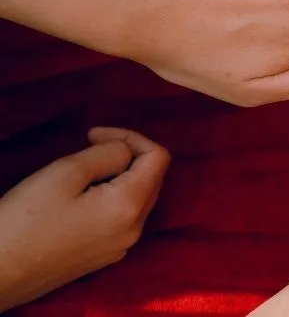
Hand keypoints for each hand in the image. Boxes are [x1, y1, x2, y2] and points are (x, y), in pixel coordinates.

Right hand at [0, 128, 168, 310]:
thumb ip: (108, 154)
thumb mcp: (66, 172)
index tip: (92, 135)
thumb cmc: (25, 219)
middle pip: (152, 178)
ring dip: (119, 176)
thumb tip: (126, 151)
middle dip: (127, 156)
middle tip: (88, 147)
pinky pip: (121, 218)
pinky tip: (79, 198)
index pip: (158, 157)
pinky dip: (111, 198)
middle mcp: (134, 230)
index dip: (131, 137)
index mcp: (130, 207)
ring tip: (81, 171)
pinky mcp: (102, 257)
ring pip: (137, 198)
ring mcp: (119, 247)